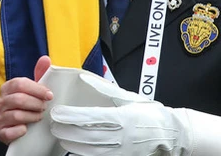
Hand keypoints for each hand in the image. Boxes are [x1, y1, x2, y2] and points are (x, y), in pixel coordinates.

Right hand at [0, 56, 52, 144]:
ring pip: (16, 115)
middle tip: (44, 107)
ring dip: (31, 117)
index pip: (20, 84)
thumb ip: (39, 74)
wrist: (14, 126)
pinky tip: (26, 130)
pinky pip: (9, 132)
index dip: (37, 89)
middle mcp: (1, 101)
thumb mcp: (32, 89)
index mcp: (7, 87)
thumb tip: (46, 59)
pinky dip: (20, 131)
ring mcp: (0, 117)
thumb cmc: (26, 104)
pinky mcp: (0, 132)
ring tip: (39, 117)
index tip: (49, 95)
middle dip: (35, 104)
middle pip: (18, 99)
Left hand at [50, 102, 192, 155]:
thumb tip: (84, 77)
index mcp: (121, 117)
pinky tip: (76, 151)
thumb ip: (105, 89)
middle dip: (67, 132)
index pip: (90, 117)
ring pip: (92, 151)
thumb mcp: (128, 97)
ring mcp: (123, 150)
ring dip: (74, 145)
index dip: (71, 116)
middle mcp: (121, 135)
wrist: (171, 133)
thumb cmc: (149, 113)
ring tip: (62, 138)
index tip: (57, 113)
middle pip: (87, 136)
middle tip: (54, 126)